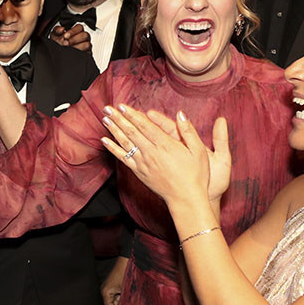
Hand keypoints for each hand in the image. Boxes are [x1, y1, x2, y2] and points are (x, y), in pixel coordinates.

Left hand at [49, 25, 91, 51]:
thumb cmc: (57, 43)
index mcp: (77, 31)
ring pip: (87, 44)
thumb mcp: (54, 36)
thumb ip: (57, 30)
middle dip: (74, 39)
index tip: (65, 36)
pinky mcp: (86, 54)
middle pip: (85, 35)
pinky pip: (87, 54)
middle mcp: (83, 38)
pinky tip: (73, 55)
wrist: (57, 54)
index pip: (79, 27)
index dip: (73, 31)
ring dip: (78, 47)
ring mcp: (86, 46)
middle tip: (66, 43)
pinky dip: (81, 54)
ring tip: (69, 49)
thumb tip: (62, 29)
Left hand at [100, 105, 230, 210]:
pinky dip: (113, 148)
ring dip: (114, 130)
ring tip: (105, 119)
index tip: (122, 105)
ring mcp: (143, 163)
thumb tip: (180, 114)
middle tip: (108, 108)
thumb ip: (188, 131)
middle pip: (131, 131)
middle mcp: (151, 152)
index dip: (132, 114)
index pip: (144, 125)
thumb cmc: (195, 175)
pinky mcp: (139, 172)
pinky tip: (105, 141)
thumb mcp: (198, 151)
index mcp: (165, 145)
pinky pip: (123, 158)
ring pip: (125, 143)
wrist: (186, 199)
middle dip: (119, 118)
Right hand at [101, 256, 128, 304]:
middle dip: (121, 304)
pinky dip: (123, 294)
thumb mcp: (126, 290)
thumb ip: (125, 302)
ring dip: (123, 298)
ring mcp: (109, 287)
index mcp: (105, 292)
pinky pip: (117, 294)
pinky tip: (127, 288)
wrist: (128, 259)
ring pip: (116, 300)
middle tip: (128, 298)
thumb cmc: (126, 272)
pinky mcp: (113, 284)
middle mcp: (105, 290)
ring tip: (128, 292)